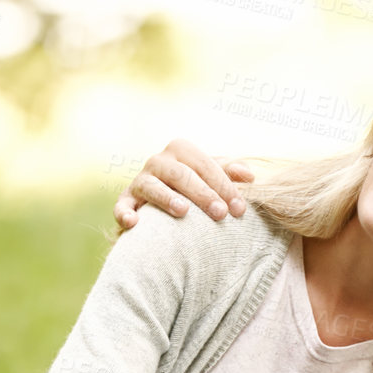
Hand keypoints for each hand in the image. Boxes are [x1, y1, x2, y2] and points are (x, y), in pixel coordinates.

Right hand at [113, 138, 253, 228]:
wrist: (164, 198)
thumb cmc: (195, 185)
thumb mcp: (212, 175)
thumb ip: (229, 172)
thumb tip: (250, 176)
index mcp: (181, 149)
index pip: (205, 165)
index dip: (224, 186)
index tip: (239, 209)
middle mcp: (158, 161)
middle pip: (181, 175)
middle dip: (202, 194)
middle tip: (220, 214)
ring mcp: (140, 180)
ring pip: (152, 186)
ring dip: (167, 198)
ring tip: (183, 211)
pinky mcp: (126, 200)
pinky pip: (122, 205)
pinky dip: (125, 213)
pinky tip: (134, 223)